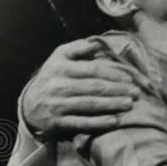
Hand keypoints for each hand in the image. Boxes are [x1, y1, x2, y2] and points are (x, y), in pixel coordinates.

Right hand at [21, 39, 151, 136]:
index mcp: (61, 67)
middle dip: (118, 90)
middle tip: (137, 93)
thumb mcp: (60, 57)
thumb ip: (79, 48)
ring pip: (89, 105)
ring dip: (112, 105)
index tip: (131, 78)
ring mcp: (57, 105)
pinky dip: (99, 123)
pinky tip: (115, 122)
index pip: (92, 70)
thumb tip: (99, 42)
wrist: (29, 104)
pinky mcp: (57, 122)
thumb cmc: (53, 77)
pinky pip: (81, 123)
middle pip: (93, 88)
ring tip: (130, 105)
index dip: (113, 74)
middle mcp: (58, 85)